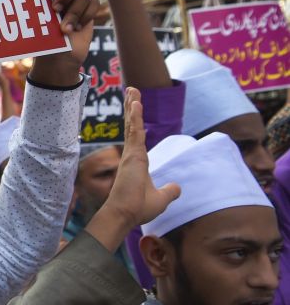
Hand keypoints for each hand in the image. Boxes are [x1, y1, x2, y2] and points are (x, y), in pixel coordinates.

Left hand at [28, 0, 101, 86]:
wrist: (57, 59)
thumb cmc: (41, 40)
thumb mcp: (34, 23)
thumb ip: (34, 7)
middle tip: (55, 8)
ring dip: (74, 11)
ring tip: (64, 28)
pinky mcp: (89, 10)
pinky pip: (95, 3)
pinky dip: (86, 16)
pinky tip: (76, 28)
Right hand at [101, 88, 180, 227]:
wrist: (126, 214)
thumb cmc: (139, 208)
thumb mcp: (161, 198)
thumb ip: (170, 191)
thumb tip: (178, 186)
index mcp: (138, 162)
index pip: (136, 136)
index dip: (135, 120)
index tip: (133, 107)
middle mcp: (132, 155)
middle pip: (132, 125)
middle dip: (132, 107)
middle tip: (131, 91)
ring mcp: (131, 154)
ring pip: (133, 124)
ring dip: (133, 106)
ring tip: (132, 90)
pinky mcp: (133, 155)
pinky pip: (135, 131)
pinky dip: (136, 116)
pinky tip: (136, 103)